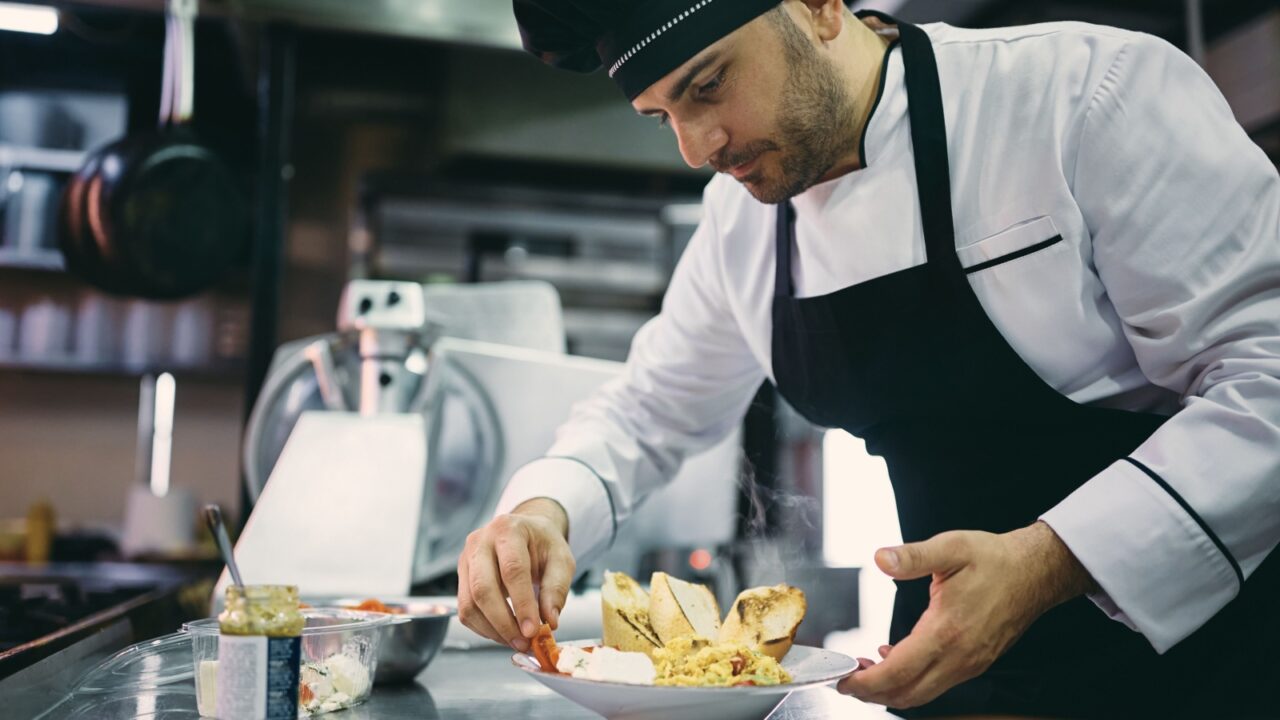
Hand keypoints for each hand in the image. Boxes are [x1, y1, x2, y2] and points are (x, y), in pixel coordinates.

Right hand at [457, 498, 575, 651]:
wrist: (525, 533)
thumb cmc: (542, 545)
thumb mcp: (561, 560)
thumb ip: (556, 589)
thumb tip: (549, 620)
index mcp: (508, 530)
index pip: (512, 570)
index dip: (522, 604)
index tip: (532, 630)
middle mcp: (480, 542)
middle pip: (482, 589)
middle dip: (504, 623)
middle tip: (524, 642)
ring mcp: (466, 560)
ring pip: (469, 604)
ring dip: (493, 630)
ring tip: (517, 641)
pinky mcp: (460, 578)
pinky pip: (465, 611)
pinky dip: (484, 628)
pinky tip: (504, 633)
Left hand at [837, 521, 1093, 708]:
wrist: (1036, 571)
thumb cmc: (994, 559)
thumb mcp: (950, 547)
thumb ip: (912, 556)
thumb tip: (880, 558)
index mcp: (947, 631)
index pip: (898, 672)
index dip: (865, 682)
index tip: (841, 678)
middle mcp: (960, 657)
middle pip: (907, 694)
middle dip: (871, 693)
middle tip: (845, 678)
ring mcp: (969, 664)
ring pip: (922, 694)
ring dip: (890, 689)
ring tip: (865, 670)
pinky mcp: (975, 662)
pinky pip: (937, 684)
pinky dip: (911, 681)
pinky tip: (896, 657)